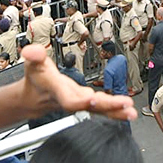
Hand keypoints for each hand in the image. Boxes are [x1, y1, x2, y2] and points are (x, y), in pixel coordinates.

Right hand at [19, 44, 135, 120]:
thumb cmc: (36, 80)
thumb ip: (34, 56)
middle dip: (107, 106)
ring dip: (116, 111)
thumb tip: (32, 51)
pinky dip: (115, 110)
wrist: (35, 98)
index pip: (68, 99)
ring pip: (99, 110)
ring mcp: (80, 103)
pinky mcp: (87, 104)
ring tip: (131, 111)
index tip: (90, 98)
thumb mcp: (32, 64)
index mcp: (58, 91)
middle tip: (124, 104)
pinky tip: (128, 111)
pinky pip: (102, 109)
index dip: (78, 101)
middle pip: (90, 107)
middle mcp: (71, 99)